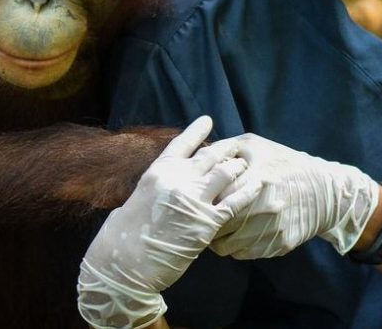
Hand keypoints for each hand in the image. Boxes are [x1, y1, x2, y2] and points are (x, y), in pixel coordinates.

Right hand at [77, 117, 260, 328]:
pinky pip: (235, 201)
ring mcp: (194, 198)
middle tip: (237, 147)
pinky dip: (248, 191)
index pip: (182, 143)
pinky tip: (257, 185)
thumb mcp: (138, 197)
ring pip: (226, 172)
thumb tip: (168, 182)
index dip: (196, 130)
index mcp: (158, 170)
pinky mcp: (207, 220)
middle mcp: (178, 178)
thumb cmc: (124, 234)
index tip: (208, 120)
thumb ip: (157, 186)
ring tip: (247, 165)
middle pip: (210, 155)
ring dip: (238, 167)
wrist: (125, 261)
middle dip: (226, 149)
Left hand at [209, 134, 378, 258]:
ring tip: (216, 227)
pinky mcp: (278, 245)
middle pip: (218, 224)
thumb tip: (196, 156)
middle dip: (206, 222)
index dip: (203, 199)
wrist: (323, 191)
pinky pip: (243, 253)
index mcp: (256, 179)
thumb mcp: (255, 145)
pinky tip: (235, 234)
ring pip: (227, 245)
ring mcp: (271, 230)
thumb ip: (225, 148)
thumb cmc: (284, 163)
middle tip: (200, 217)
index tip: (197, 198)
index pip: (216, 196)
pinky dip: (234, 246)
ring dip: (217, 238)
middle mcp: (263, 208)